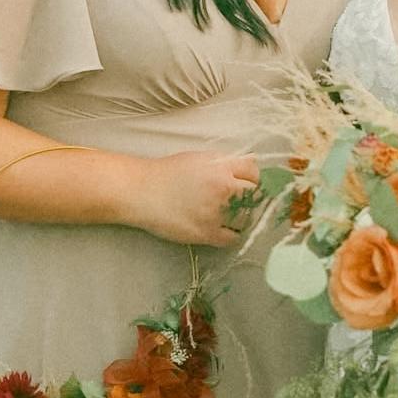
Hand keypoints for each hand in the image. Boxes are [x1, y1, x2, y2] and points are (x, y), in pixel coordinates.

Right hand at [128, 151, 259, 245]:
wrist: (143, 192)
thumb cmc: (168, 173)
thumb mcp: (200, 159)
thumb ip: (224, 163)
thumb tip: (246, 167)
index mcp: (221, 167)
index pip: (254, 171)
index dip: (251, 177)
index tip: (246, 182)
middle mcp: (223, 189)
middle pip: (254, 195)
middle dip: (249, 197)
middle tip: (239, 201)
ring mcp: (217, 213)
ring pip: (247, 218)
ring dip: (242, 216)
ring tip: (230, 215)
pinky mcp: (207, 233)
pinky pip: (233, 238)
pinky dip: (231, 234)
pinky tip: (222, 228)